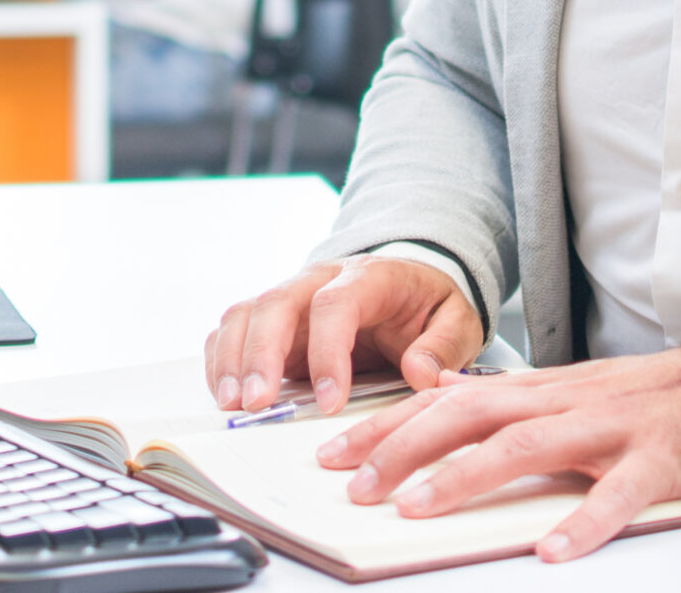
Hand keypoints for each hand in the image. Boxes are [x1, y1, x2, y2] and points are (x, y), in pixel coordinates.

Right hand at [204, 256, 483, 414]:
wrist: (412, 284)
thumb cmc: (430, 306)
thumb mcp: (457, 321)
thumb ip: (443, 346)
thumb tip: (420, 374)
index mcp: (369, 276)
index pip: (335, 304)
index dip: (328, 352)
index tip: (330, 403)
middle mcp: (320, 279)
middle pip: (277, 303)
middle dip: (261, 355)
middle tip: (256, 404)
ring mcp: (292, 295)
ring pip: (246, 313)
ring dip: (232, 358)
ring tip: (232, 405)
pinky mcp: (274, 318)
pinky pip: (234, 328)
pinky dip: (222, 358)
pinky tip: (224, 393)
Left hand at [317, 344, 680, 562]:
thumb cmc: (647, 400)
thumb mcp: (567, 394)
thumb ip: (506, 402)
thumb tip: (437, 404)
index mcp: (539, 389)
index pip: (446, 398)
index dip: (386, 424)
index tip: (331, 451)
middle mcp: (564, 401)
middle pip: (469, 414)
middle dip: (403, 447)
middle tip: (354, 486)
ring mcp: (610, 429)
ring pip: (526, 445)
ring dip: (465, 477)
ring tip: (418, 510)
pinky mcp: (658, 463)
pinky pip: (618, 496)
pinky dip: (583, 522)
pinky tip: (552, 551)